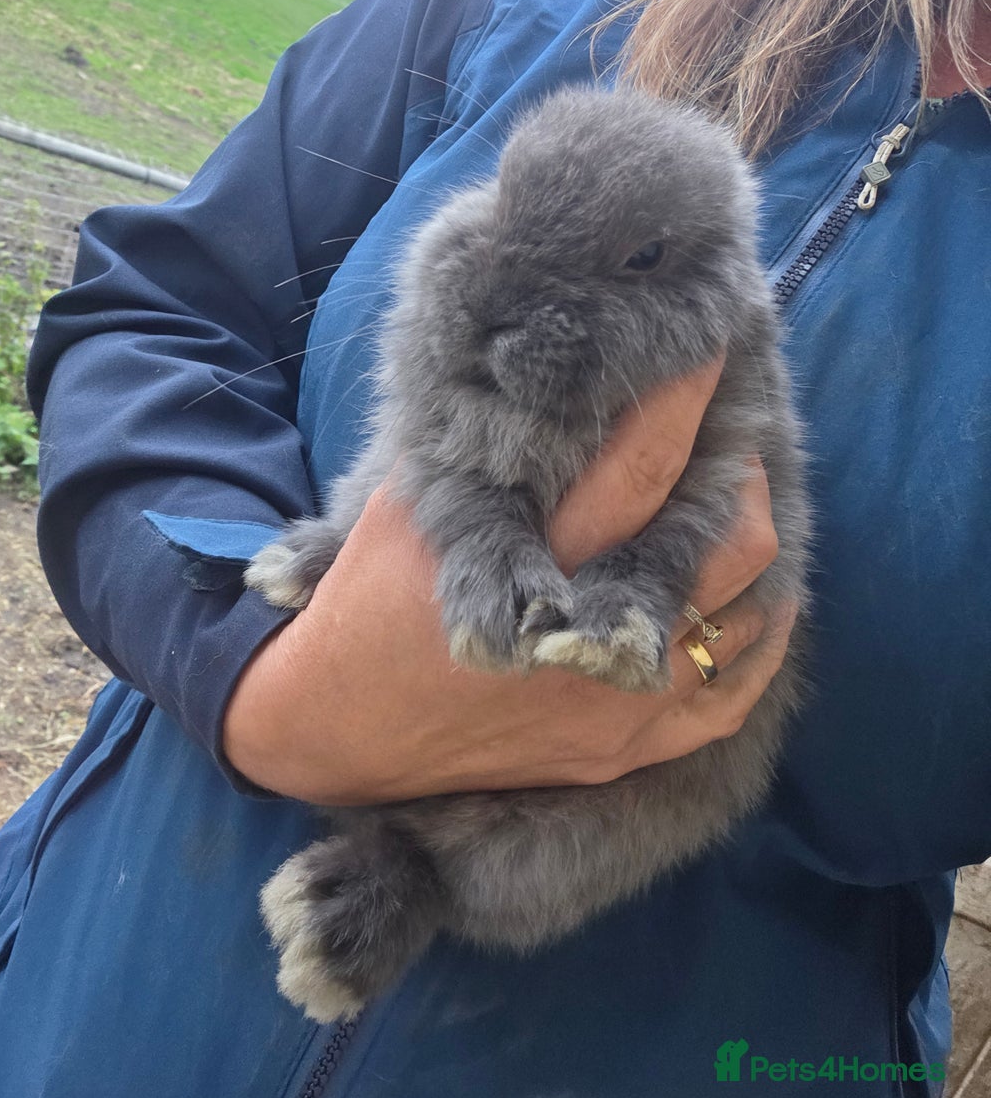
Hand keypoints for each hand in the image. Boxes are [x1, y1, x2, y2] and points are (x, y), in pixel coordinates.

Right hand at [223, 358, 794, 801]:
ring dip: (749, 551)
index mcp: (533, 559)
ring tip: (733, 508)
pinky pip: (730, 698)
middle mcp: (588, 634)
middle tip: (731, 435)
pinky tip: (751, 601)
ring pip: (744, 619)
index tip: (710, 347)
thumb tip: (540, 383)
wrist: (342, 728)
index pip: (642, 466)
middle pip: (723, 545)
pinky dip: (755, 643)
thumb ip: (478, 453)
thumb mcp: (405, 509)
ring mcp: (615, 702)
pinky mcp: (622, 750)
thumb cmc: (369, 603)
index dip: (687, 401)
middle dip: (741, 472)